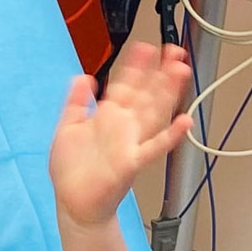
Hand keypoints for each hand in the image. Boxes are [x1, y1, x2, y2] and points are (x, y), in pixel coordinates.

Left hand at [49, 43, 192, 226]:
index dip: (135, 66)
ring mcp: (129, 143)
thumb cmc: (71, 171)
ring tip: (181, 71)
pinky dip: (169, 136)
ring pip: (153, 113)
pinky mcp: (131, 163)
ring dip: (168, 93)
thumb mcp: (67, 129)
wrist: (73, 203)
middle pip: (145, 94)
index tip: (145, 47)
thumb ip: (76, 103)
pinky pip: (154, 147)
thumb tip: (83, 77)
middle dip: (159, 72)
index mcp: (107, 117)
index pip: (125, 85)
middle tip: (173, 50)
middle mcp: (122, 127)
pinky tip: (184, 122)